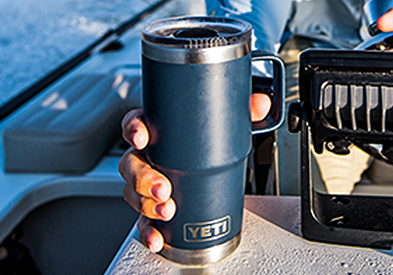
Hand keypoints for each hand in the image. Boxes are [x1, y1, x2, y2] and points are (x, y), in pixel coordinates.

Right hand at [118, 93, 270, 252]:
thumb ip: (244, 111)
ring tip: (167, 210)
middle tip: (162, 185)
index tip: (143, 136)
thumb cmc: (212, 145)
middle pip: (131, 164)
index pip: (137, 124)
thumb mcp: (229, 126)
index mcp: (160, 132)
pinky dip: (148, 231)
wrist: (219, 171)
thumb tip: (261, 103)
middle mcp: (148, 158)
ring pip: (134, 193)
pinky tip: (157, 238)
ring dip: (146, 204)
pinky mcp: (154, 209)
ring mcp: (148, 185)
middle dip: (143, 177)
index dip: (134, 129)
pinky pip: (143, 222)